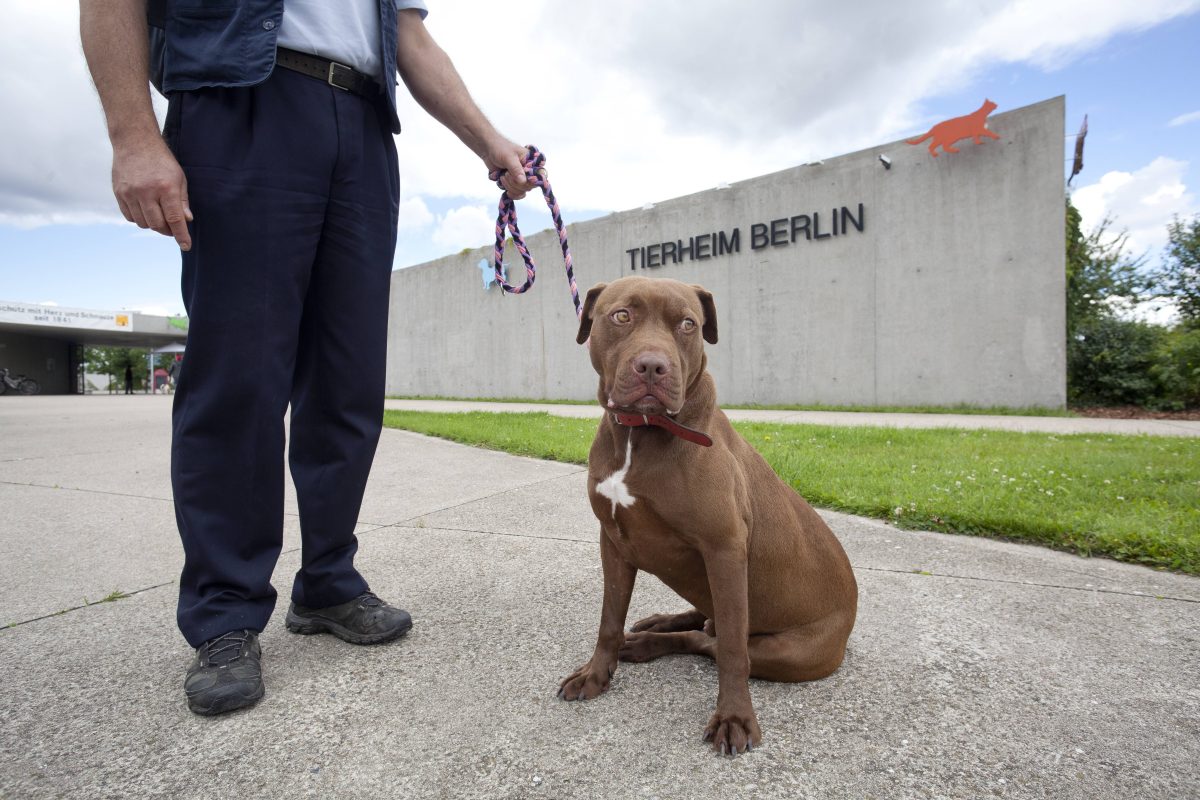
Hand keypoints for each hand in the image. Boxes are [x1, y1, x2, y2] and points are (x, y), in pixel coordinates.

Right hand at [112, 135, 192, 250]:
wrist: (135, 142)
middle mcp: (146, 192)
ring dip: (153, 224)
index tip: (186, 246)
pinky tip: (145, 210)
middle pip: (157, 225)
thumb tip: (187, 221)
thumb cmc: (161, 160)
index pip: (175, 219)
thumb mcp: (179, 178)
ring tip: (159, 215)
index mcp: (165, 188)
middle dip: (167, 231)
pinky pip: (130, 216)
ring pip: (143, 223)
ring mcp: (130, 193)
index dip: (181, 235)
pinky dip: (139, 218)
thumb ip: (182, 201)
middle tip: (173, 228)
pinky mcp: (119, 193)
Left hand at [484, 137, 532, 199]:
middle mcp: (528, 171)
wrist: (487, 149)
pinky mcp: (513, 183)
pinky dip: (511, 193)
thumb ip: (516, 169)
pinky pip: (516, 193)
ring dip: (510, 187)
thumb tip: (523, 181)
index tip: (520, 180)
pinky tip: (505, 189)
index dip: (530, 181)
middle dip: (515, 183)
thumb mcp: (508, 157)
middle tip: (506, 174)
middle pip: (529, 186)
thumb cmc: (500, 148)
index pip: (538, 176)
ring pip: (521, 191)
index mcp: (531, 162)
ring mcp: (520, 178)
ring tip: (502, 176)